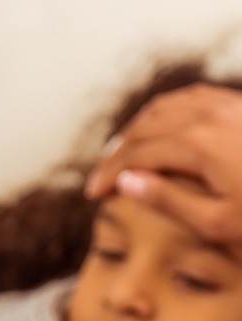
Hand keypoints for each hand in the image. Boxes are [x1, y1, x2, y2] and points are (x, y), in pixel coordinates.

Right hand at [86, 84, 241, 244]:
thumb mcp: (217, 222)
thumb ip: (169, 201)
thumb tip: (126, 182)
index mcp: (198, 145)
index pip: (137, 155)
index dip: (109, 174)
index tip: (94, 194)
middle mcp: (209, 115)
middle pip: (145, 128)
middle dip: (116, 153)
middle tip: (100, 178)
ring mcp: (227, 105)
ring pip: (164, 107)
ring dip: (136, 129)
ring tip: (120, 153)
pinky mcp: (240, 104)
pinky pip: (192, 97)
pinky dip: (165, 112)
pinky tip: (159, 128)